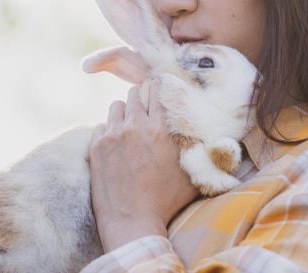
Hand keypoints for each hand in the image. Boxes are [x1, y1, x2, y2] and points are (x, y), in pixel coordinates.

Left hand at [88, 79, 198, 251]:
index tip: (159, 86)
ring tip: (129, 124)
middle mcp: (135, 126)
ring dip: (124, 112)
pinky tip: (116, 143)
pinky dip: (109, 130)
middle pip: (134, 93)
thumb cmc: (166, 202)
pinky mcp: (96, 147)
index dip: (159, 86)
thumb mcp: (191, 175)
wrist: (132, 222)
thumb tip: (211, 140)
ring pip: (116, 106)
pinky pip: (101, 126)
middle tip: (144, 105)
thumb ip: (197, 152)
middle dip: (140, 96)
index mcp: (160, 129)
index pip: (157, 91)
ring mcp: (112, 135)